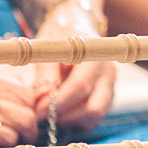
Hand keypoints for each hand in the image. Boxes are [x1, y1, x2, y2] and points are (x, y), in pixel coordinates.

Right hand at [0, 67, 41, 147]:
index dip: (33, 109)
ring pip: (12, 137)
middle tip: (24, 133)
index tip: (30, 114)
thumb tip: (43, 94)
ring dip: (13, 141)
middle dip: (29, 129)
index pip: (29, 98)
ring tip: (3, 139)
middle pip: (26, 120)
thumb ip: (7, 84)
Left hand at [31, 5, 115, 134]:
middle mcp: (108, 73)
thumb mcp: (49, 48)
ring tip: (50, 113)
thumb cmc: (60, 36)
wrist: (77, 26)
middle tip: (42, 116)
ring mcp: (110, 87)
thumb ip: (46, 73)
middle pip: (93, 107)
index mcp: (96, 56)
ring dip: (70, 120)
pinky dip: (75, 121)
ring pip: (95, 116)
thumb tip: (43, 99)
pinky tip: (60, 112)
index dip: (58, 102)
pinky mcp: (106, 98)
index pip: (80, 86)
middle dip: (65, 116)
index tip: (37, 111)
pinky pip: (93, 118)